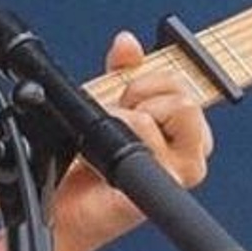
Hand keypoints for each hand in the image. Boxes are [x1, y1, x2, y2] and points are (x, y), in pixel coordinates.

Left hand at [46, 30, 214, 250]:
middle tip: (115, 119)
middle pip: (183, 102)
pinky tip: (93, 163)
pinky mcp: (147, 198)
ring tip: (102, 144)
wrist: (61, 208)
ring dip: (119, 123)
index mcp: (188, 135)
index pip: (185, 87)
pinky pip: (135, 154)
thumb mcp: (108, 104)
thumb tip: (128, 42)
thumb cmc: (87, 164)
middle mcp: (190, 158)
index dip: (152, 83)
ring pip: (155, 120)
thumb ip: (122, 70)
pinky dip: (104, 152)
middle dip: (138, 101)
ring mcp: (173, 180)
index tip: (129, 95)